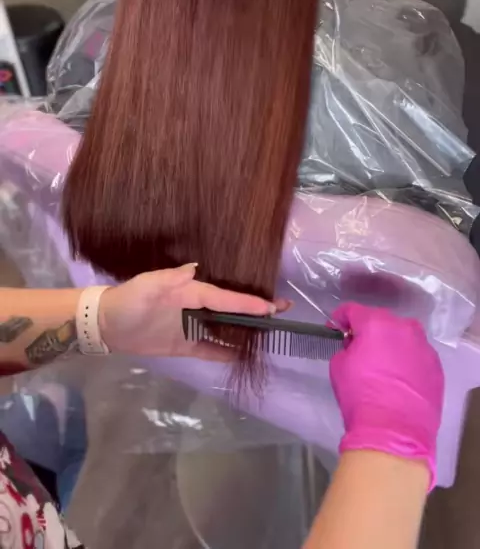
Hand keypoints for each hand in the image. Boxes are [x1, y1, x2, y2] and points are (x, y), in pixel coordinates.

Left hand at [98, 263, 285, 360]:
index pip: (223, 297)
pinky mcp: (184, 346)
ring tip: (271, 332)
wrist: (104, 325)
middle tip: (283, 310)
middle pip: (231, 310)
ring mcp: (191, 327)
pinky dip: (226, 351)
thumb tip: (195, 268)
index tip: (269, 306)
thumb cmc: (127, 301)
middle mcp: (195, 307)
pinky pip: (209, 349)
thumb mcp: (147, 286)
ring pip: (224, 329)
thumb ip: (171, 279)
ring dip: (245, 330)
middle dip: (255, 311)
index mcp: (189, 290)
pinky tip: (243, 354)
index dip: (246, 302)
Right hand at [330, 303, 444, 488]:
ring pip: (402, 337)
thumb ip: (346, 347)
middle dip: (367, 331)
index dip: (340, 318)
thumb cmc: (360, 396)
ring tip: (381, 364)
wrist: (394, 432)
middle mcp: (403, 328)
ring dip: (390, 344)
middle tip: (357, 348)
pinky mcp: (436, 367)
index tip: (334, 328)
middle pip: (380, 321)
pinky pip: (416, 356)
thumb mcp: (339, 367)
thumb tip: (354, 346)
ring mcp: (424, 347)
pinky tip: (399, 380)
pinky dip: (406, 361)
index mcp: (376, 323)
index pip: (353, 310)